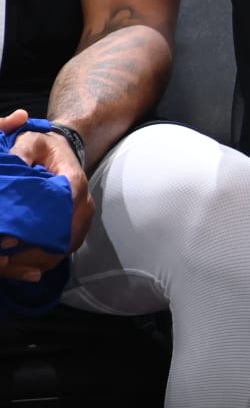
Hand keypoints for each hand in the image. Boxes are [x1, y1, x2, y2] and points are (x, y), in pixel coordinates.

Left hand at [1, 124, 90, 280]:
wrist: (63, 149)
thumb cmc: (44, 146)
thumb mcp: (31, 142)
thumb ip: (21, 152)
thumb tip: (11, 165)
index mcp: (74, 182)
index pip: (62, 209)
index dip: (36, 228)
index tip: (9, 239)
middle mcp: (83, 205)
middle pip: (64, 238)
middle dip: (32, 253)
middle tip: (3, 257)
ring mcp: (82, 219)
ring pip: (63, 250)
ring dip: (35, 261)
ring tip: (7, 263)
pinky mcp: (76, 228)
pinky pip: (62, 251)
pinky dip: (41, 262)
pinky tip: (20, 265)